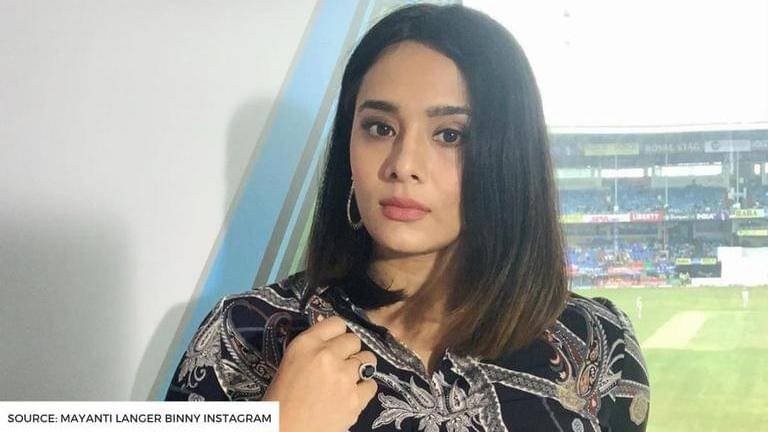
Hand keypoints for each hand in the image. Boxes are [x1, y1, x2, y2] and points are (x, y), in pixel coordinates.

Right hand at [263, 315, 378, 431]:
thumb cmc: (279, 401)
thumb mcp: (291, 364)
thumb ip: (311, 350)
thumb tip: (332, 343)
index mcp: (306, 344)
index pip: (336, 323)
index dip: (337, 334)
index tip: (336, 343)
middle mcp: (327, 355)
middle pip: (354, 340)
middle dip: (349, 351)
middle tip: (341, 364)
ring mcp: (344, 376)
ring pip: (367, 359)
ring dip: (360, 368)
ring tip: (349, 379)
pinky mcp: (355, 399)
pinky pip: (371, 384)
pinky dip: (364, 389)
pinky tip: (352, 395)